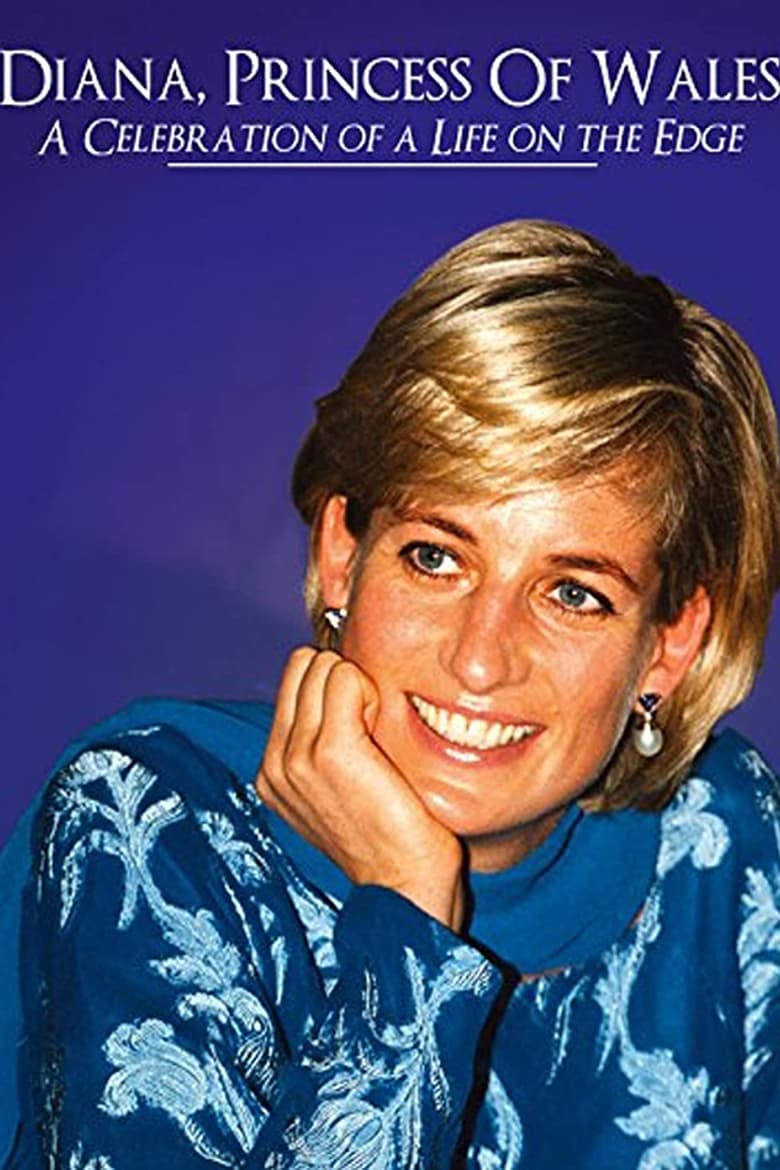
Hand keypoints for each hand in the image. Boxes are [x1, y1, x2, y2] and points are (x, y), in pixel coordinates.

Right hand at [256, 647, 465, 930]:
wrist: (404, 886)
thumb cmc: (388, 837)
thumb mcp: (338, 791)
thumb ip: (321, 746)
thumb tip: (339, 686)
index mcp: (271, 772)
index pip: (292, 681)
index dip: (331, 688)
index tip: (359, 725)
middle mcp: (275, 763)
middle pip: (302, 665)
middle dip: (340, 680)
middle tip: (369, 726)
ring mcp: (297, 756)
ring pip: (322, 666)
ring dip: (358, 686)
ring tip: (376, 734)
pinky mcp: (330, 750)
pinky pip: (347, 677)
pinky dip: (372, 692)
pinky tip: (384, 734)